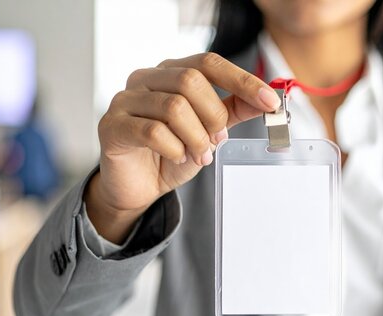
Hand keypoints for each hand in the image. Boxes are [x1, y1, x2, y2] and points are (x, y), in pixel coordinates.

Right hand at [84, 53, 280, 242]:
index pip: (210, 63)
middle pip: (191, 81)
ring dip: (196, 138)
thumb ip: (233, 111)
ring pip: (174, 107)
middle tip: (217, 140)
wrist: (137, 185)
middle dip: (213, 116)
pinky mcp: (113, 126)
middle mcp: (146, 79)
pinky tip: (177, 158)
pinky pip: (153, 132)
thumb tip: (267, 101)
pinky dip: (175, 149)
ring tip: (198, 154)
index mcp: (171, 72)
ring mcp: (126, 100)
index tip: (270, 101)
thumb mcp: (209, 131)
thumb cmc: (170, 152)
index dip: (242, 81)